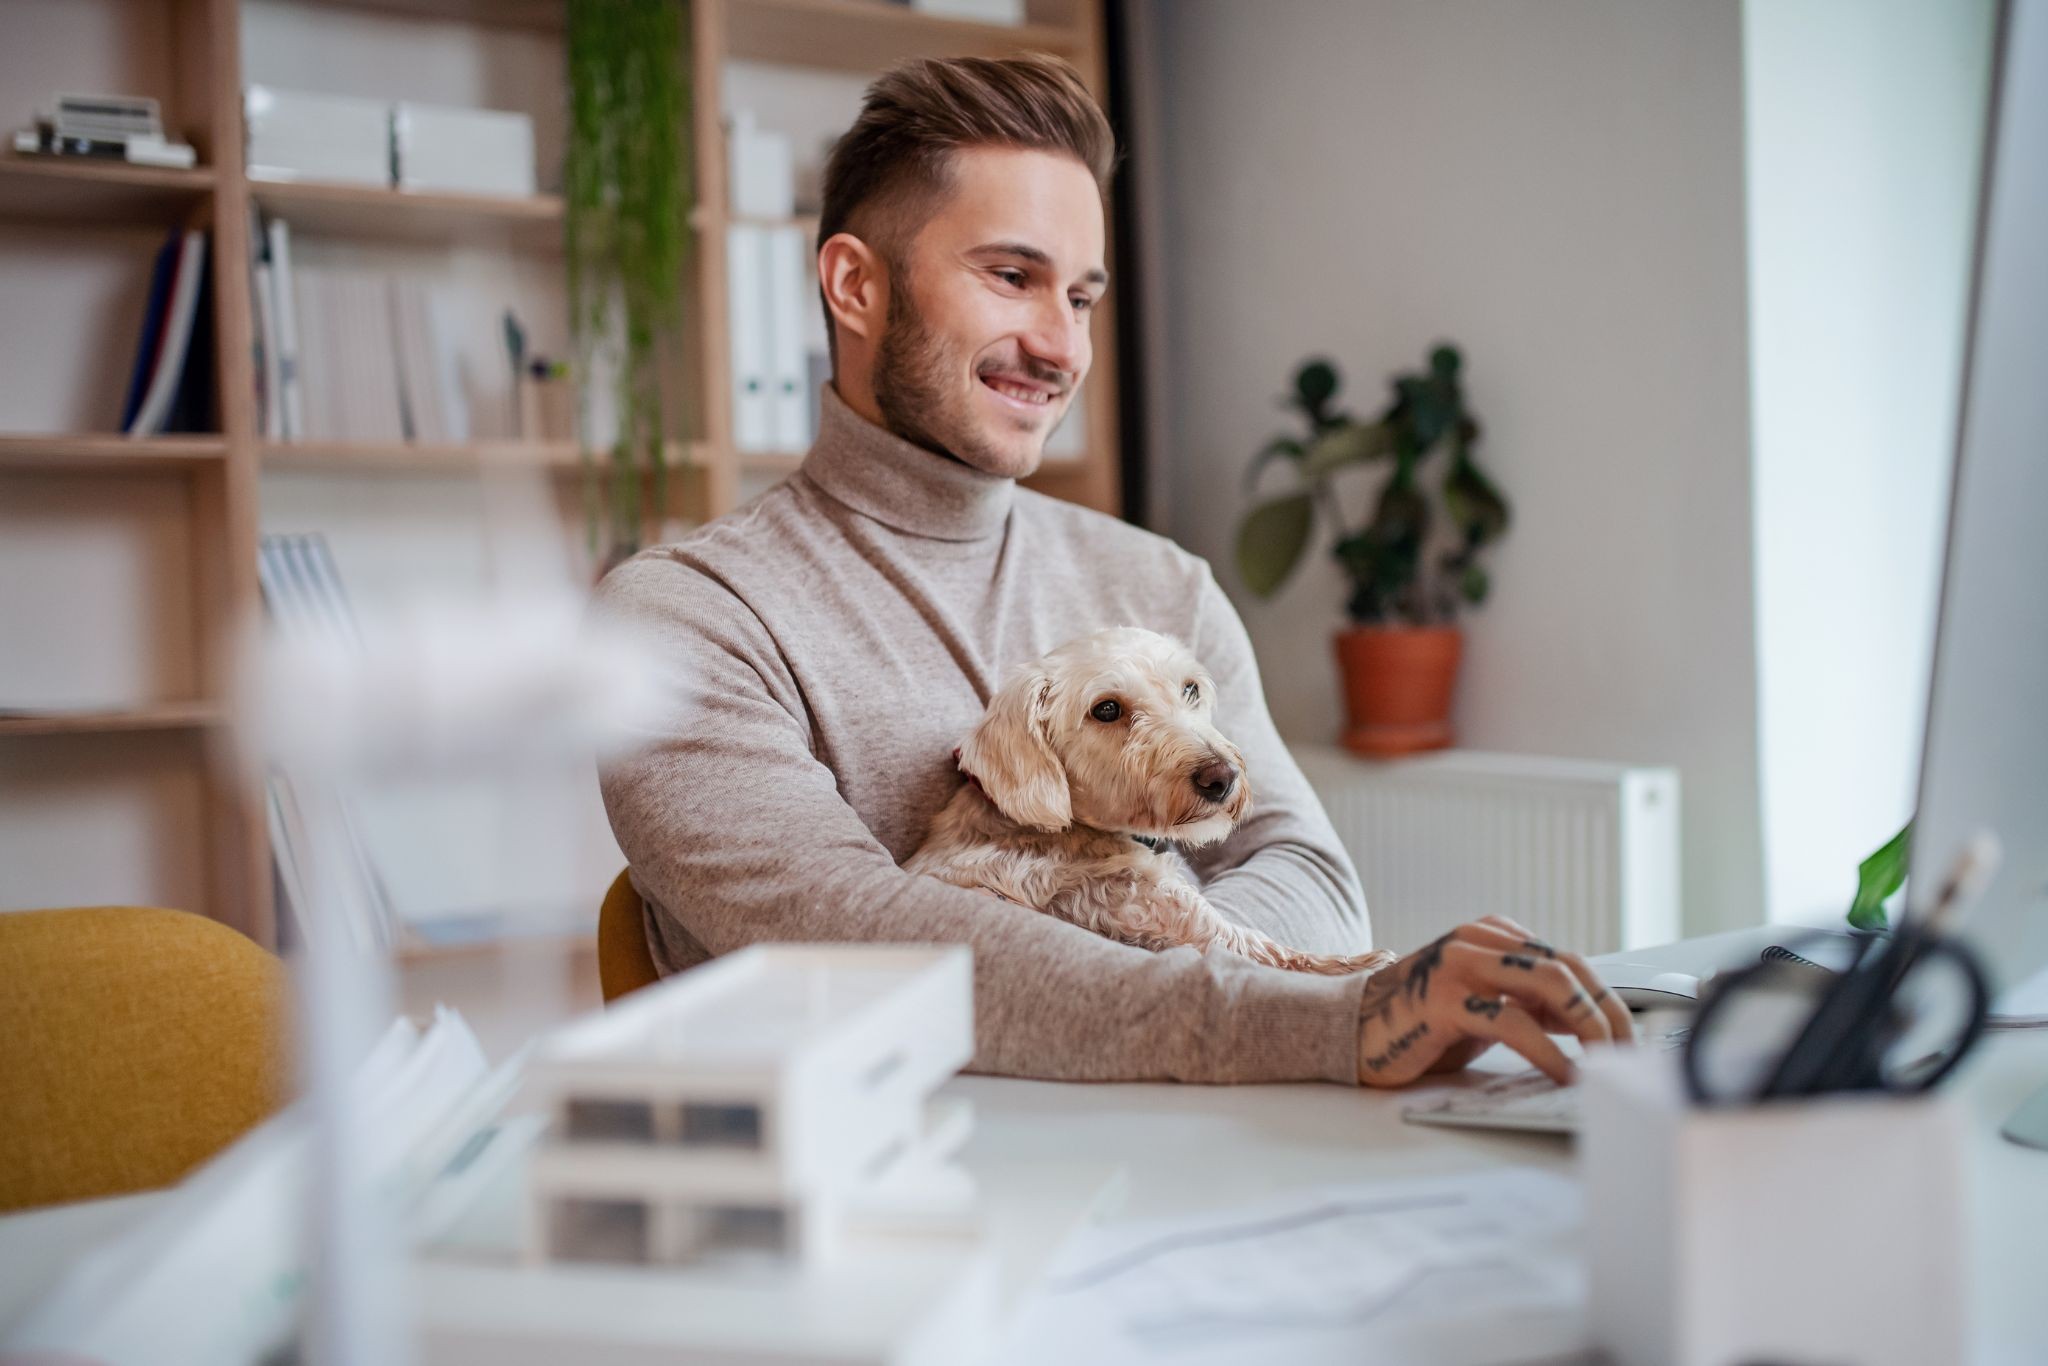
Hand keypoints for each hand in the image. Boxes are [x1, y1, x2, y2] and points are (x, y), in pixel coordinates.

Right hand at [1354, 915, 1634, 1087]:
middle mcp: (1477, 941)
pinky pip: (1512, 1022)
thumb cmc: (1421, 1026)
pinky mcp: (1443, 1000)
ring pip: (1548, 984)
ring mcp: (1459, 965)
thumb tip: (1595, 1025)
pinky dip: (1549, 1053)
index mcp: (1491, 935)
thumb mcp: (1485, 1005)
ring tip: (1605, 1064)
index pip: (1569, 961)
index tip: (1630, 1038)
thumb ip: (1531, 1003)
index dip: (1607, 1000)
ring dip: (1589, 1029)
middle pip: (1566, 968)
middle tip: (1627, 1055)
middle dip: (1607, 1013)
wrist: (1350, 1032)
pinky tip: (1564, 1075)